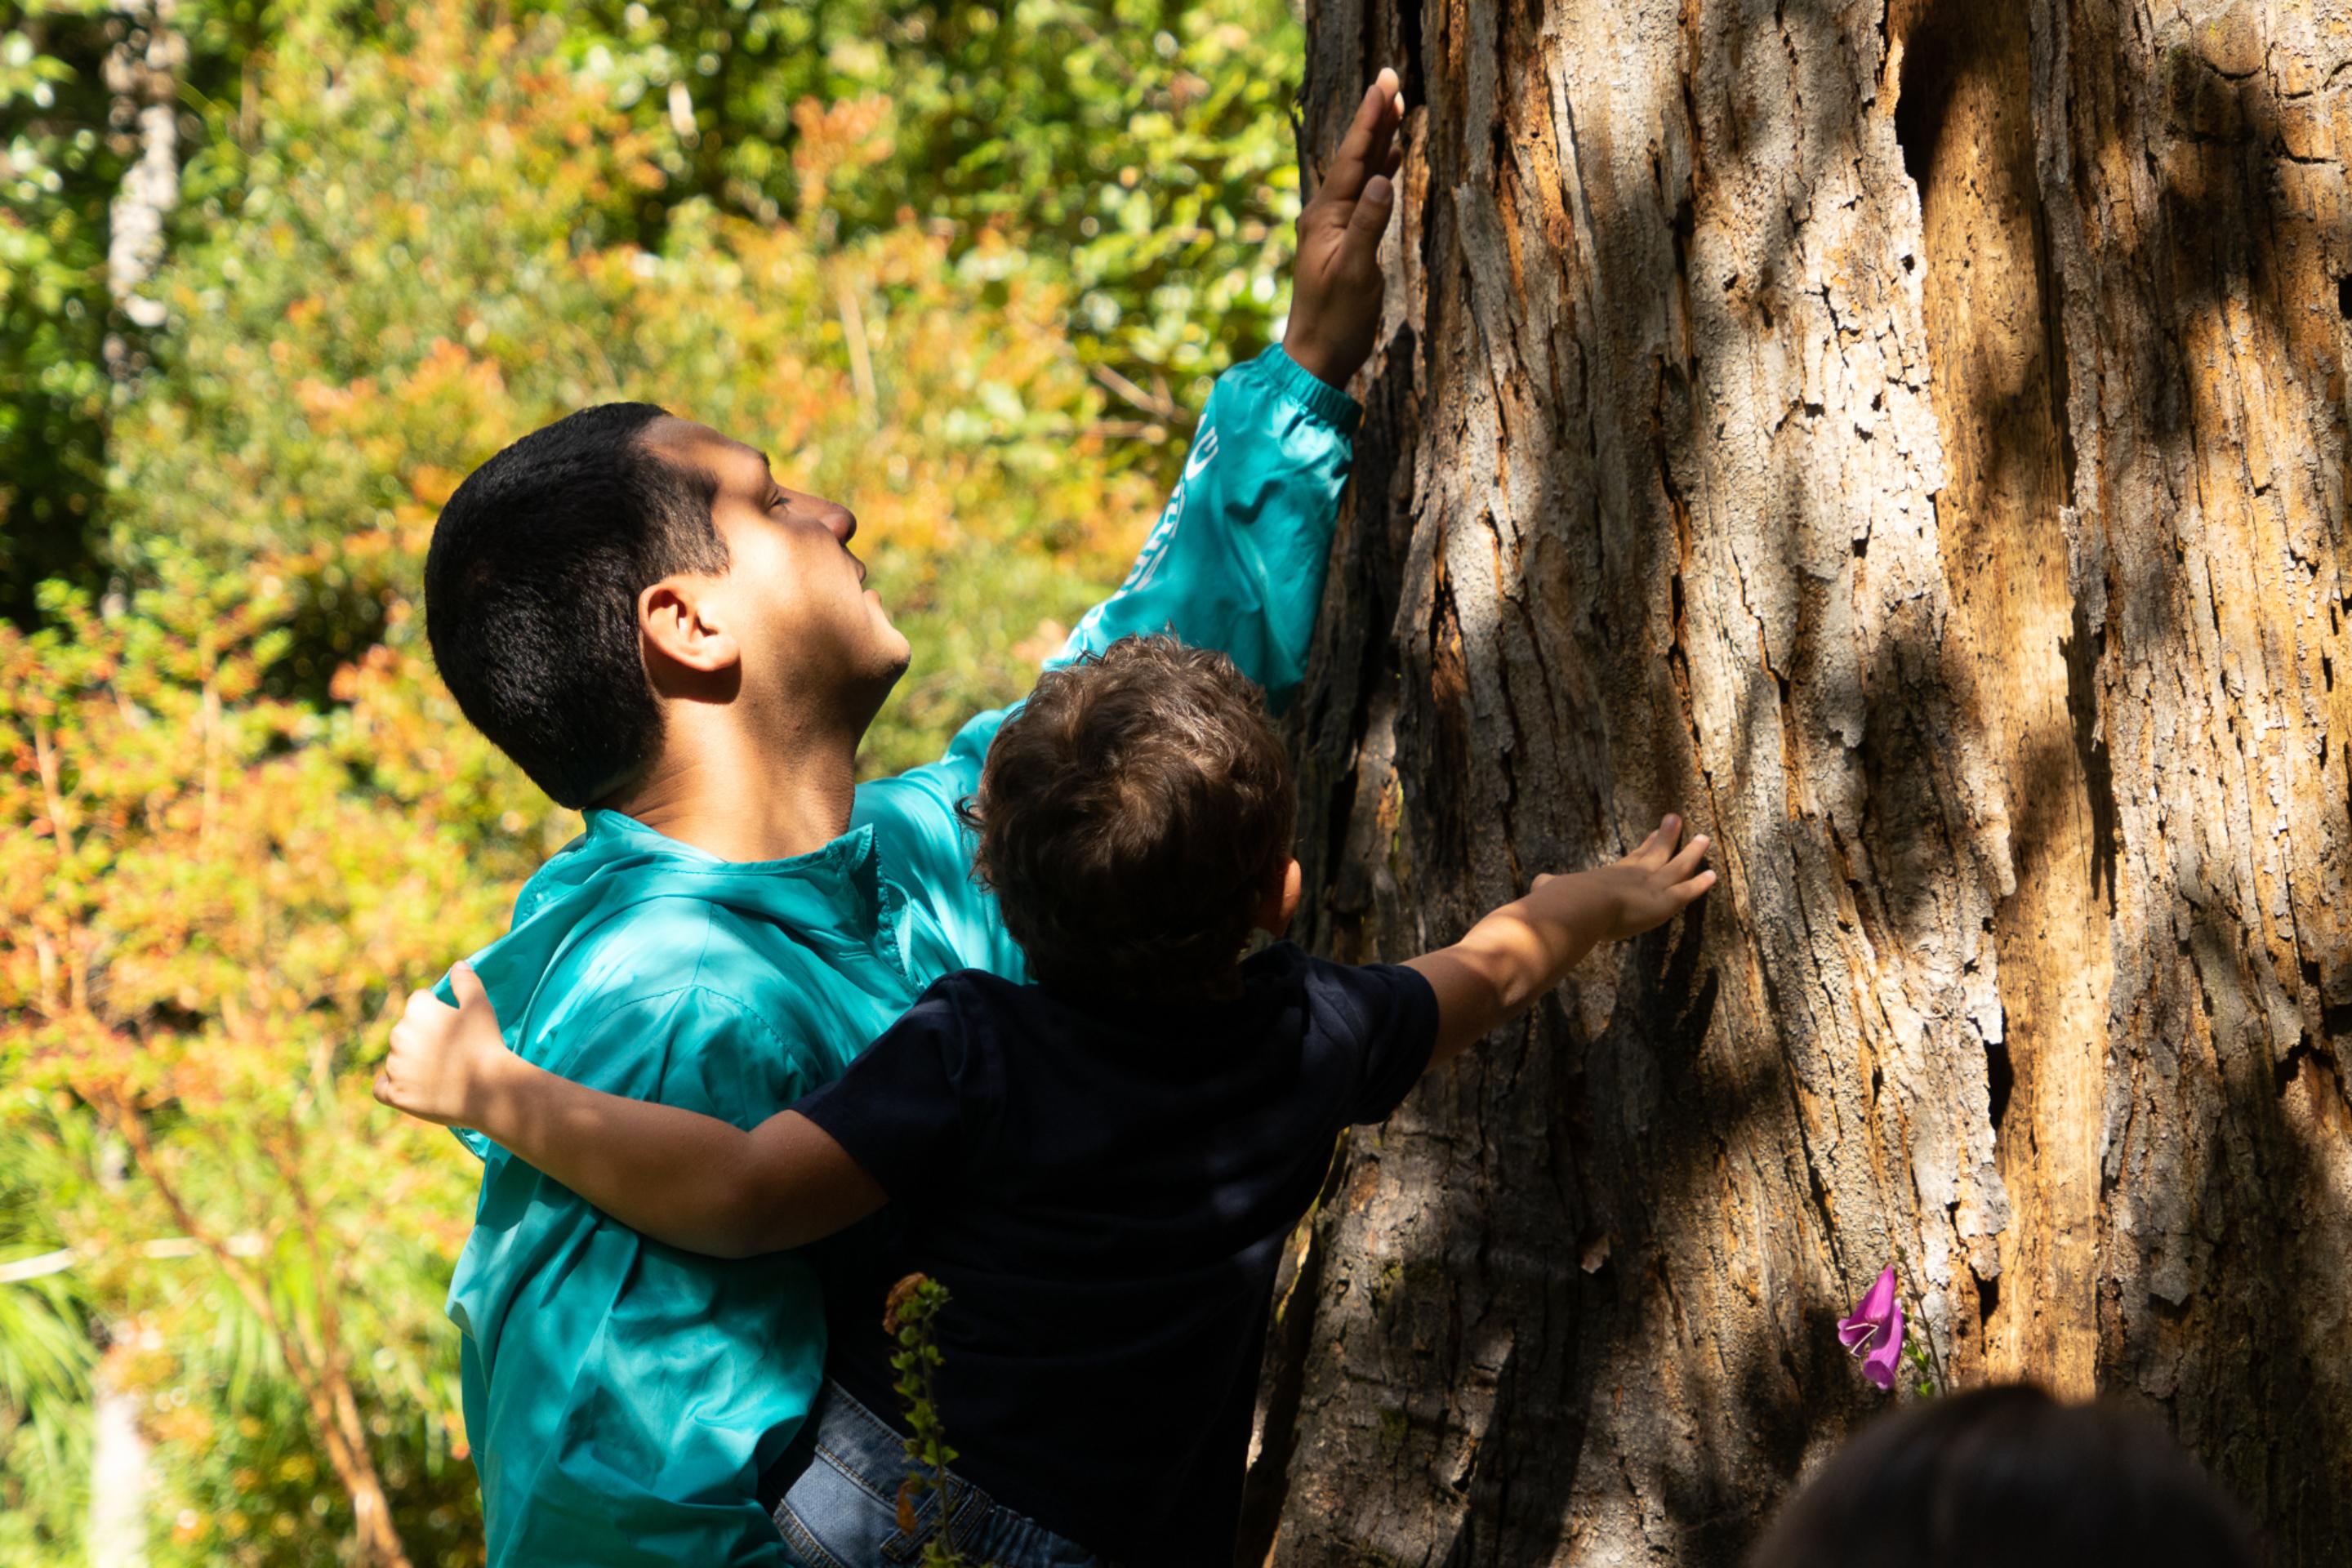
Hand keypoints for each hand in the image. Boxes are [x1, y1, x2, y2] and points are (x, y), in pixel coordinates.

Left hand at [373, 961, 511, 1128]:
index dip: (438, 1011)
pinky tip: (411, 1086)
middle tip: (450, 1050)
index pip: (420, 1002)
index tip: (454, 1025)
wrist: (489, 1089)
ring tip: (440, 1072)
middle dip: (422, 1037)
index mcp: (417, 1010)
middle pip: (406, 1031)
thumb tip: (457, 965)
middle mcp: (399, 1035)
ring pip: (397, 1059)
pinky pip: (382, 1087)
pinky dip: (392, 1086)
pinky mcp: (395, 1094)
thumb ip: (466, 982)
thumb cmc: (485, 1043)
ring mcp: (394, 1066)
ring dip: (411, 1062)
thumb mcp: (480, 1006)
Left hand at [1284, 67, 1404, 388]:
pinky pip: (1362, 196)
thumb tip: (1381, 181)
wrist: (1316, 357)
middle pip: (1354, 157)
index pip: (1351, 157)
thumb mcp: (1355, 273)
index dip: (1370, 118)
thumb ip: (1367, 226)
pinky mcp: (1343, 242)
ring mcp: (1333, 228)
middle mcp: (1325, 215)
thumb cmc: (1336, 320)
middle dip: (1375, 119)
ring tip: (1396, 110)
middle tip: (1392, 80)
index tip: (1386, 83)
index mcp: (1324, 216)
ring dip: (1378, 142)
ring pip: (1359, 173)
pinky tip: (1388, 164)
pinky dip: (1378, 173)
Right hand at [1537, 815, 1715, 942]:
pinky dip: (1699, 884)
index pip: (1635, 857)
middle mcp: (1634, 876)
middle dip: (1668, 837)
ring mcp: (1651, 887)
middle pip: (1656, 853)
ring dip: (1691, 853)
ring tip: (1703, 839)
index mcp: (1610, 875)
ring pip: (1677, 867)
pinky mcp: (1663, 902)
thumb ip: (1549, 885)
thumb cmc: (1560, 901)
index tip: (1658, 832)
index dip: (1648, 845)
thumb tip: (1540, 883)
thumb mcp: (1551, 889)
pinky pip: (1686, 891)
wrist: (1577, 908)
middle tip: (1677, 819)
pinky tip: (1712, 876)